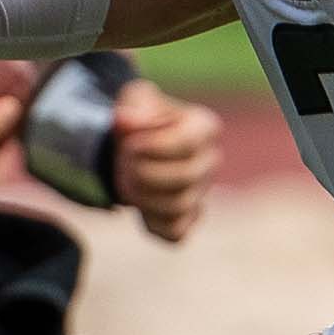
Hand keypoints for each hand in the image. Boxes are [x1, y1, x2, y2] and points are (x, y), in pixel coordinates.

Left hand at [110, 81, 223, 245]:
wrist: (132, 145)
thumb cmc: (139, 119)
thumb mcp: (133, 100)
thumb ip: (132, 106)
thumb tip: (125, 121)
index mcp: (205, 126)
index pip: (185, 143)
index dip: (150, 147)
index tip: (130, 144)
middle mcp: (211, 160)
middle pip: (184, 178)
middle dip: (143, 173)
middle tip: (123, 164)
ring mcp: (202, 193)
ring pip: (178, 207)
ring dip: (142, 198)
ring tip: (126, 182)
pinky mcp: (190, 219)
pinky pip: (175, 234)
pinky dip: (151, 223)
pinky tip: (141, 205)